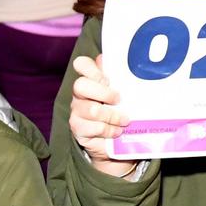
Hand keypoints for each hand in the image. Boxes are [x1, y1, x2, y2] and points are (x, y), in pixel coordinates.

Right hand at [69, 54, 136, 176]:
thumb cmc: (120, 111)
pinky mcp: (78, 128)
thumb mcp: (124, 94)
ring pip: (91, 110)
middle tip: (119, 100)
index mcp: (91, 80)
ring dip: (112, 116)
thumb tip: (128, 66)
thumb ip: (122, 79)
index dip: (91, 68)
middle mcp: (80, 93)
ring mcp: (77, 110)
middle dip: (104, 93)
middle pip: (81, 85)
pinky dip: (109, 130)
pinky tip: (118, 131)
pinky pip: (93, 127)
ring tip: (125, 120)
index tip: (107, 79)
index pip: (81, 64)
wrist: (114, 141)